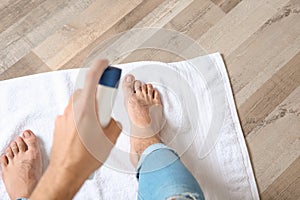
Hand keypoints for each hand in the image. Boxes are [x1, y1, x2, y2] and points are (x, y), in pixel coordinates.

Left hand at [50, 59, 121, 178]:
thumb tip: (112, 121)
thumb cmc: (85, 157)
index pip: (91, 78)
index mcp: (86, 109)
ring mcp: (64, 116)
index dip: (100, 67)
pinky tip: (84, 133)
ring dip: (89, 108)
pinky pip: (72, 113)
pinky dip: (80, 117)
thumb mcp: (110, 139)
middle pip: (86, 91)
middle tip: (104, 109)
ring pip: (79, 103)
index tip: (105, 63)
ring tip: (95, 126)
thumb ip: (114, 124)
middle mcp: (72, 109)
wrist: (66, 171)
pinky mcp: (59, 123)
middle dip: (97, 96)